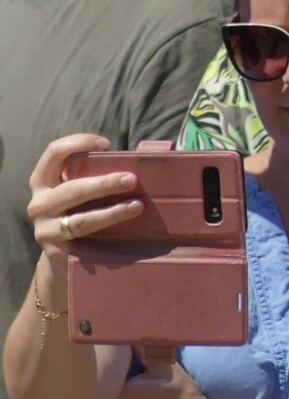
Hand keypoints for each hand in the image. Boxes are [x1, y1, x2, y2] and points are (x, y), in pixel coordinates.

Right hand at [26, 134, 143, 270]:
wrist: (61, 255)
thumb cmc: (78, 212)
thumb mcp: (76, 191)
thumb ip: (91, 175)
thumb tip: (138, 160)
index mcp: (42, 181)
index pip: (54, 152)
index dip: (79, 143)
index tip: (107, 144)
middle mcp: (39, 204)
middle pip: (73, 189)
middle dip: (105, 183)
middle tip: (132, 180)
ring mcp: (46, 230)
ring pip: (82, 220)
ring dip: (112, 212)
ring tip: (138, 206)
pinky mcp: (58, 252)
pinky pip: (86, 243)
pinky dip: (108, 236)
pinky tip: (128, 233)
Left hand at [86, 361, 212, 398]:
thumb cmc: (180, 397)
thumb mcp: (166, 368)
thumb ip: (144, 350)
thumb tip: (128, 332)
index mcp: (118, 396)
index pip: (88, 384)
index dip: (86, 374)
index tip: (92, 365)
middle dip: (85, 390)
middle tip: (89, 377)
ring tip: (90, 394)